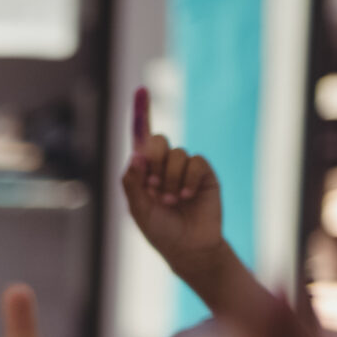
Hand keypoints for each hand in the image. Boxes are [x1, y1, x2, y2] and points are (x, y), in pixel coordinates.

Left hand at [121, 116, 229, 289]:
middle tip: (154, 188)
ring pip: (176, 154)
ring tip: (171, 200)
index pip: (141, 138)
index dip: (141, 113)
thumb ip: (132, 183)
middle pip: (158, 141)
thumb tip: (135, 156)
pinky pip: (195, 161)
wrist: (188, 247)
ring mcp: (184, 168)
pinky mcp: (204, 173)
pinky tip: (186, 197)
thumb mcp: (138, 210)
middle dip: (153, 162)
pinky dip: (187, 179)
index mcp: (143, 171)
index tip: (141, 90)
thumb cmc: (160, 230)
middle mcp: (163, 164)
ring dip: (170, 179)